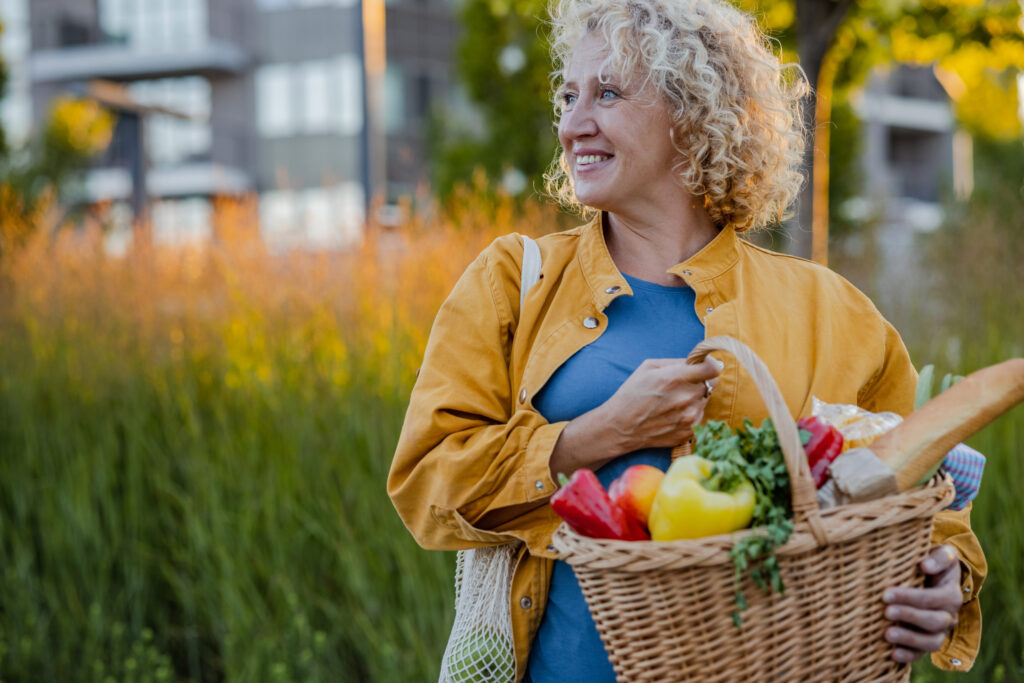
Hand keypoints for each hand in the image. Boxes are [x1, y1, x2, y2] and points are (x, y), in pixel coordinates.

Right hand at [599, 356, 721, 452]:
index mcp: (675, 378)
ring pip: (705, 400)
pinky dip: (691, 413)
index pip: (711, 369)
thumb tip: (702, 362)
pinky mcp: (689, 431)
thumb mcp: (648, 367)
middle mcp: (685, 398)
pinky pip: (700, 416)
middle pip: (710, 384)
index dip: (710, 366)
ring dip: (695, 398)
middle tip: (682, 385)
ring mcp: (689, 417)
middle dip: (700, 381)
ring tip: (674, 401)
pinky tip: (673, 414)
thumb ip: (677, 361)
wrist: (621, 427)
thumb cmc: (632, 394)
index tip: (706, 367)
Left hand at [882, 544, 962, 663]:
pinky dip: (909, 655)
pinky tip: (892, 654)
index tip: (886, 594)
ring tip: (887, 634)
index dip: (910, 598)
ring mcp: (939, 632)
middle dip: (908, 616)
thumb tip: (925, 565)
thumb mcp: (942, 554)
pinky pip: (922, 653)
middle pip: (933, 621)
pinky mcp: (927, 641)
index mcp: (951, 594)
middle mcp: (948, 615)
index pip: (933, 598)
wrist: (932, 577)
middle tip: (885, 611)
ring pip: (931, 642)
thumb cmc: (932, 563)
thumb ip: (939, 557)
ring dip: (909, 639)